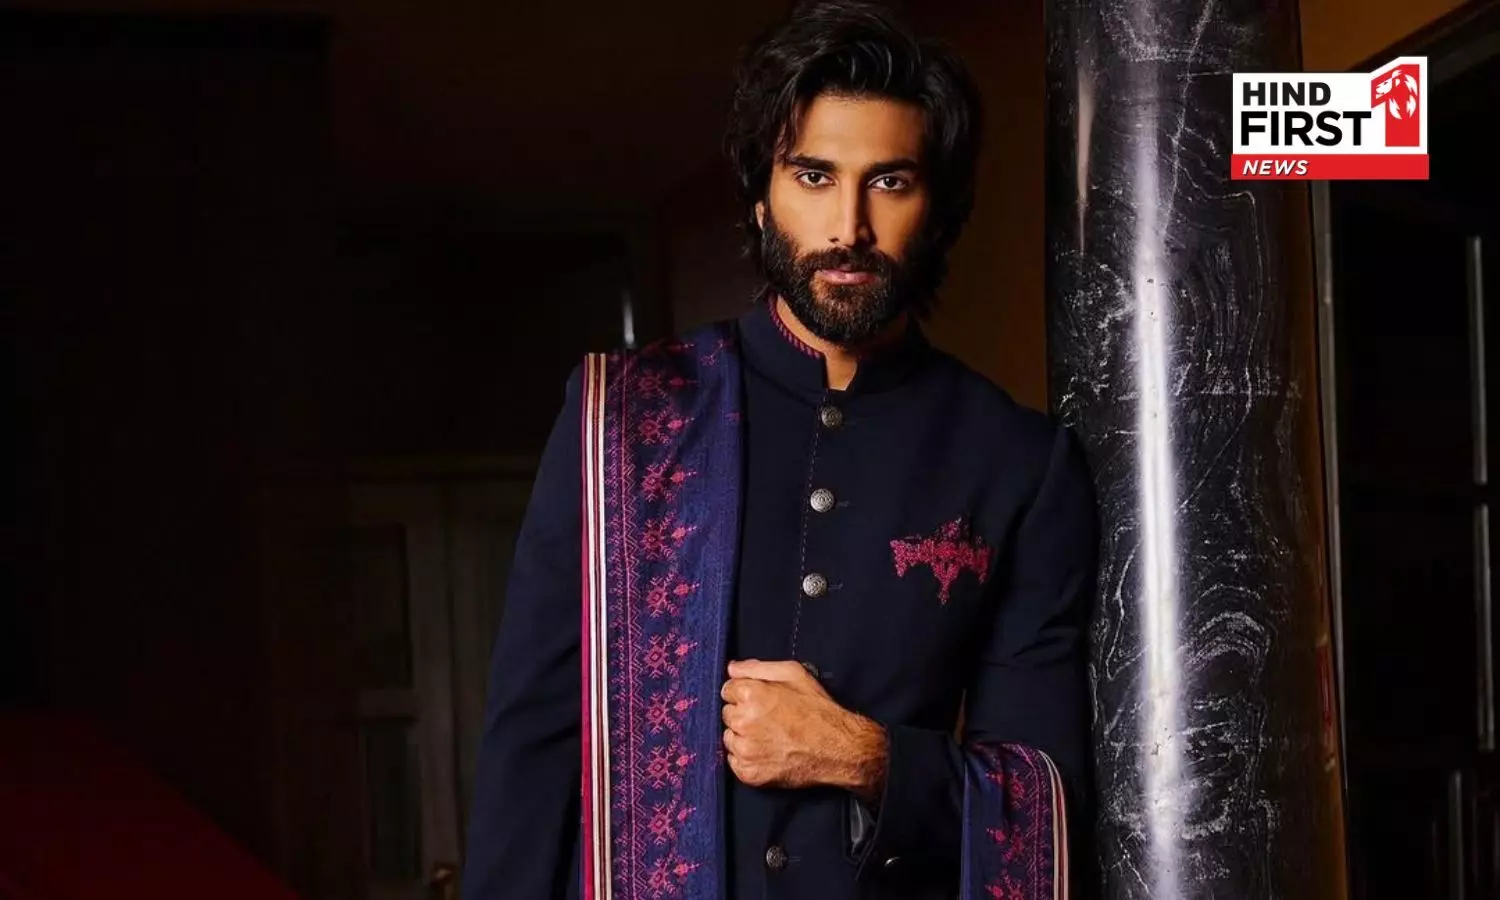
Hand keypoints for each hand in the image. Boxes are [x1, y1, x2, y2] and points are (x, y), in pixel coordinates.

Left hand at [720, 659, 886, 800]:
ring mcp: (745, 750)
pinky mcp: (748, 772)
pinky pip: (734, 760)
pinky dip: (746, 757)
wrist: (837, 749)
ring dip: (743, 737)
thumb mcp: (794, 674)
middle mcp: (744, 722)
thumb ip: (758, 667)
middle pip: (727, 714)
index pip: (727, 690)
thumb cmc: (818, 710)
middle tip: (769, 719)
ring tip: (769, 737)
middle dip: (743, 714)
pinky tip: (767, 752)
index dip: (743, 693)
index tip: (759, 701)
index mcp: (751, 695)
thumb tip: (731, 668)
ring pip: (729, 738)